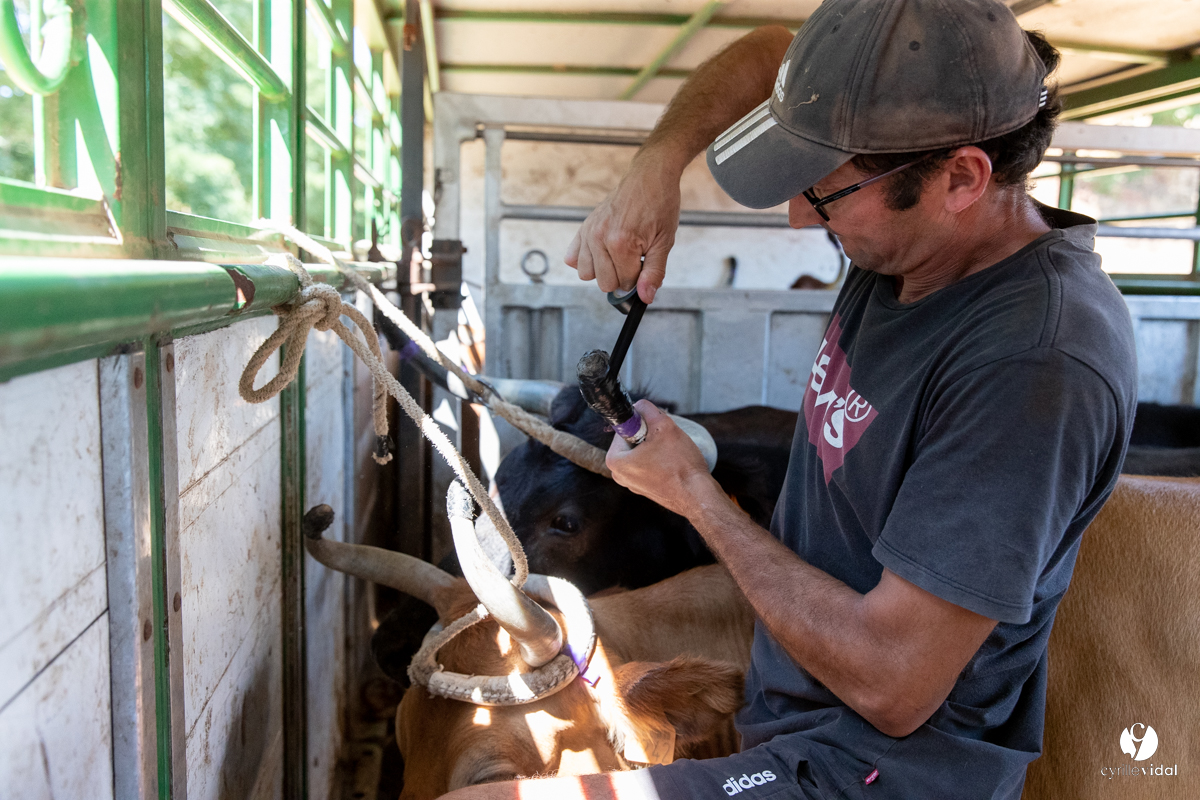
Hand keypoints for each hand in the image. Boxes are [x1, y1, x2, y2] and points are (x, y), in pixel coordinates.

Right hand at [565, 152, 681, 303]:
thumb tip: (645, 297)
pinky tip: (602, 252)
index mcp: (621, 244)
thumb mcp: (664, 242)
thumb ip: (654, 272)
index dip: (638, 279)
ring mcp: (589, 233)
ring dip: (603, 270)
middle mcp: (600, 239)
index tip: (645, 264)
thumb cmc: (659, 205)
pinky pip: (573, 258)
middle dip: (622, 276)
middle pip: (605, 283)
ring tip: (619, 254)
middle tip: (634, 258)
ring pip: (586, 274)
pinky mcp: (583, 227)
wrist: (649, 176)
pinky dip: (586, 260)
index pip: (625, 283)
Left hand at [605, 400, 719, 517]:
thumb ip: (648, 410)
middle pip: (633, 440)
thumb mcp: (664, 426)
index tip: (657, 429)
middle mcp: (620, 475)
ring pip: (644, 452)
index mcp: (615, 461)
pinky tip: (674, 463)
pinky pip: (651, 465)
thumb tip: (640, 405)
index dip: (643, 423)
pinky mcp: (647, 489)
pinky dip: (662, 460)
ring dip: (658, 447)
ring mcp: (633, 484)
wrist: (697, 495)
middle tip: (667, 439)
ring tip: (672, 452)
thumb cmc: (680, 465)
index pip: (624, 428)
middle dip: (650, 436)